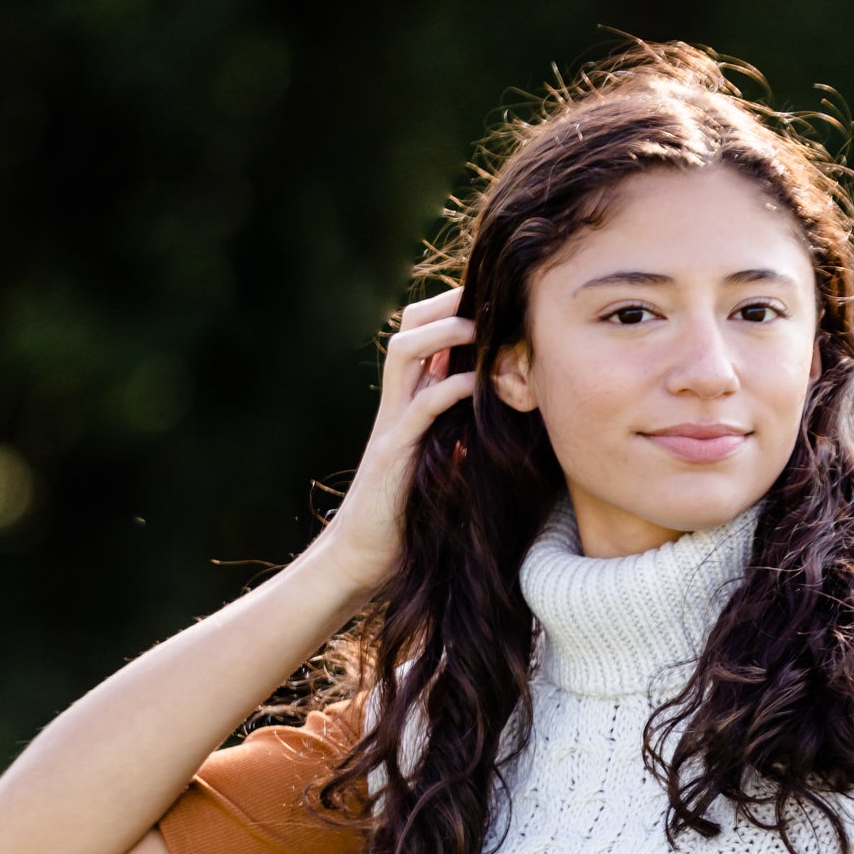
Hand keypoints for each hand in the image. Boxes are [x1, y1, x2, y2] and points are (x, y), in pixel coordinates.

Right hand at [321, 286, 475, 595]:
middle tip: (487, 294)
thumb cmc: (403, 519)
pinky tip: (475, 381)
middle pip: (410, 329)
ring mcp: (391, 425)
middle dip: (445, 304)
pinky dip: (448, 388)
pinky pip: (420, 407)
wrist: (361, 559)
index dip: (451, 313)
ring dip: (442, 332)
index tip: (492, 301)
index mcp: (407, 406)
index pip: (423, 339)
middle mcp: (395, 406)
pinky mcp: (393, 453)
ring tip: (479, 325)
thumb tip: (488, 426)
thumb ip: (456, 442)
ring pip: (404, 352)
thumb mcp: (439, 471)